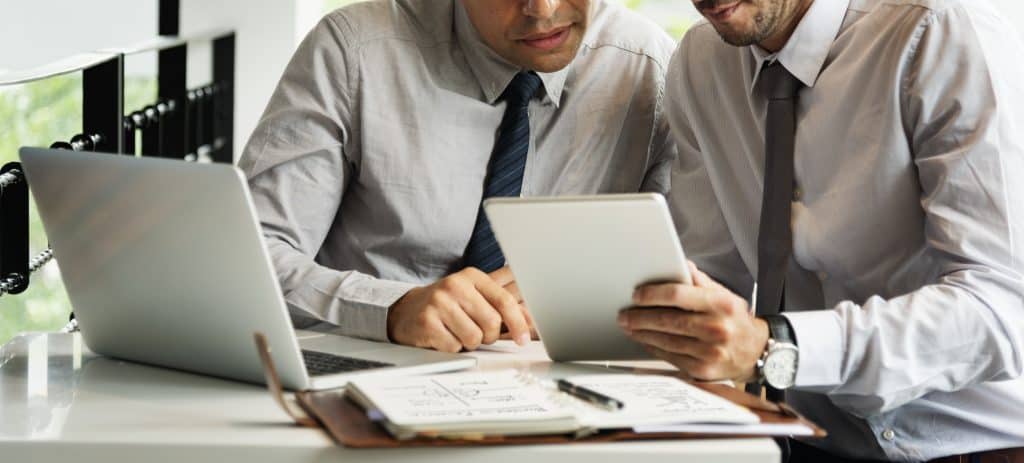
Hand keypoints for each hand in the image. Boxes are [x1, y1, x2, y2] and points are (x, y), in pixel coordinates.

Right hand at [387, 268, 530, 352]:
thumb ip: (500, 307)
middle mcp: (455, 286)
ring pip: (474, 338)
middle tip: (476, 332)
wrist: (405, 311)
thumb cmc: (446, 306)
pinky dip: (452, 348)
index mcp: (472, 276)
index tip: (523, 339)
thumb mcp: (473, 298)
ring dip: (468, 343)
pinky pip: (454, 347)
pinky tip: (443, 336)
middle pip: (491, 323)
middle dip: (488, 335)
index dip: (518, 322)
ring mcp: (439, 303)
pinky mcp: (426, 322)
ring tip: (456, 332)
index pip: (504, 300)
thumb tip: (529, 321)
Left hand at [618, 262, 769, 382]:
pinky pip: (671, 357)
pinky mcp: (703, 370)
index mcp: (721, 304)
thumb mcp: (725, 295)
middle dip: (640, 317)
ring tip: (629, 326)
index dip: (652, 294)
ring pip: (666, 340)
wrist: (756, 352)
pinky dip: (654, 348)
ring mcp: (710, 352)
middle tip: (624, 314)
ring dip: (642, 333)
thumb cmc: (735, 320)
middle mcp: (717, 328)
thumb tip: (681, 264)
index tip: (636, 295)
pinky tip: (645, 340)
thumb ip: (700, 281)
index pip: (678, 295)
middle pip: (668, 320)